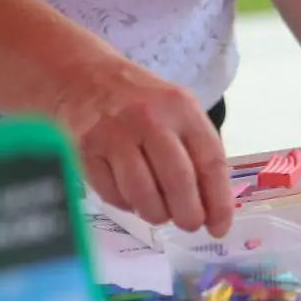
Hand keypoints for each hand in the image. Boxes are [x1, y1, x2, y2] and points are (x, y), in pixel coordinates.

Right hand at [51, 56, 231, 235]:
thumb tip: (213, 203)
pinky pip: (111, 193)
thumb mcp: (175, 109)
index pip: (210, 161)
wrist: (79, 74)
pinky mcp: (84, 150)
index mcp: (182, 108)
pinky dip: (126, 205)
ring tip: (160, 215)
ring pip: (143, 193)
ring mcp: (113, 134)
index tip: (220, 226)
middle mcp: (149, 119)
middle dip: (188, 214)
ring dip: (156, 214)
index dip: (218, 200)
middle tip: (190, 225)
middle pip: (178, 181)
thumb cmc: (138, 99)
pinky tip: (132, 199)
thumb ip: (195, 148)